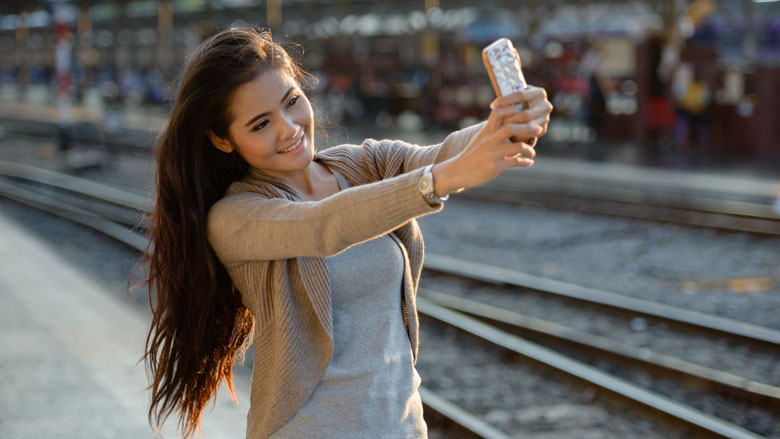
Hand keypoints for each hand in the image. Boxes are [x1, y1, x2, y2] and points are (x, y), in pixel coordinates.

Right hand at [432, 86, 552, 196]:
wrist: (456, 171)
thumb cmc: (471, 155)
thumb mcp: (480, 139)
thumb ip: (493, 132)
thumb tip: (510, 126)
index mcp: (486, 131)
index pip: (499, 112)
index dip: (513, 110)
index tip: (524, 112)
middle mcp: (489, 140)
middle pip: (512, 127)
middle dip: (528, 128)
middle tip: (539, 129)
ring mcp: (492, 153)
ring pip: (518, 145)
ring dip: (529, 149)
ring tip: (532, 152)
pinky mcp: (495, 167)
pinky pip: (515, 162)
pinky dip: (525, 162)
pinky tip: (528, 163)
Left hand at [492, 86, 552, 143]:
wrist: (529, 112)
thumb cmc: (518, 103)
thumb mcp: (516, 97)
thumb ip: (509, 98)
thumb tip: (495, 105)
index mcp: (539, 93)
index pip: (520, 95)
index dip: (505, 100)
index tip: (492, 105)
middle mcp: (545, 105)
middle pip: (525, 115)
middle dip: (509, 119)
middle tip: (496, 123)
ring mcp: (546, 118)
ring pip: (527, 126)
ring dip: (512, 129)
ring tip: (499, 129)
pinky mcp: (542, 129)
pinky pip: (528, 134)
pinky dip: (517, 135)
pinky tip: (506, 135)